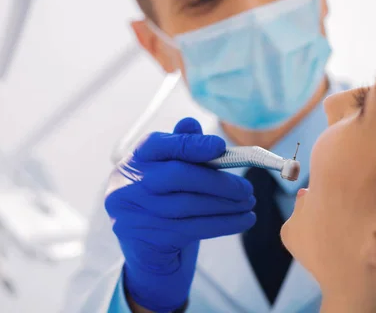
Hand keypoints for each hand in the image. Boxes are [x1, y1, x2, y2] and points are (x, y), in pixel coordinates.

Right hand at [105, 118, 255, 311]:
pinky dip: (223, 224)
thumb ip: (180, 148)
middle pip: (177, 175)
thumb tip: (191, 123)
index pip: (159, 145)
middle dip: (217, 181)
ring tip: (248, 203)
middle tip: (246, 187)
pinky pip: (193, 229)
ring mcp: (133, 215)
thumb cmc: (161, 204)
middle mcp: (127, 186)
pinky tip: (242, 220)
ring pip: (188, 205)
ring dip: (225, 205)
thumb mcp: (167, 174)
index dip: (190, 144)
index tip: (220, 147)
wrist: (146, 252)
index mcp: (134, 161)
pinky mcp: (147, 240)